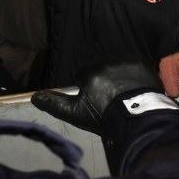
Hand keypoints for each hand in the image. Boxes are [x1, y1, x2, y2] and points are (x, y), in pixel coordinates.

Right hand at [31, 63, 163, 134]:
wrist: (137, 119)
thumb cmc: (104, 116)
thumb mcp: (76, 113)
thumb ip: (55, 103)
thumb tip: (35, 97)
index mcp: (91, 70)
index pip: (84, 74)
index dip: (88, 89)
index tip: (96, 102)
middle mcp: (108, 60)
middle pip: (101, 68)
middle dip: (103, 80)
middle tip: (110, 99)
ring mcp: (128, 61)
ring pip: (118, 66)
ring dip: (119, 76)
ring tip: (124, 95)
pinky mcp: (143, 65)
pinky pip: (134, 67)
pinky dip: (134, 76)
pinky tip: (136, 90)